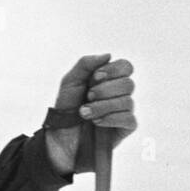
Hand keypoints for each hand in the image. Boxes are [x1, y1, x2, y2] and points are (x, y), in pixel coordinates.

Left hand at [44, 53, 135, 175]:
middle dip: (105, 90)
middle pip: (128, 83)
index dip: (113, 70)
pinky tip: (97, 122)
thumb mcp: (70, 82)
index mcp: (109, 80)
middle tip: (88, 96)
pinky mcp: (125, 128)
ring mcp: (124, 111)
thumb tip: (108, 55)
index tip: (95, 77)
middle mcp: (119, 94)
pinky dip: (111, 118)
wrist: (60, 135)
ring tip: (85, 113)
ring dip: (102, 106)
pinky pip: (129, 119)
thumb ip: (86, 64)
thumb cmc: (66, 108)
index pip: (126, 67)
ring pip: (127, 102)